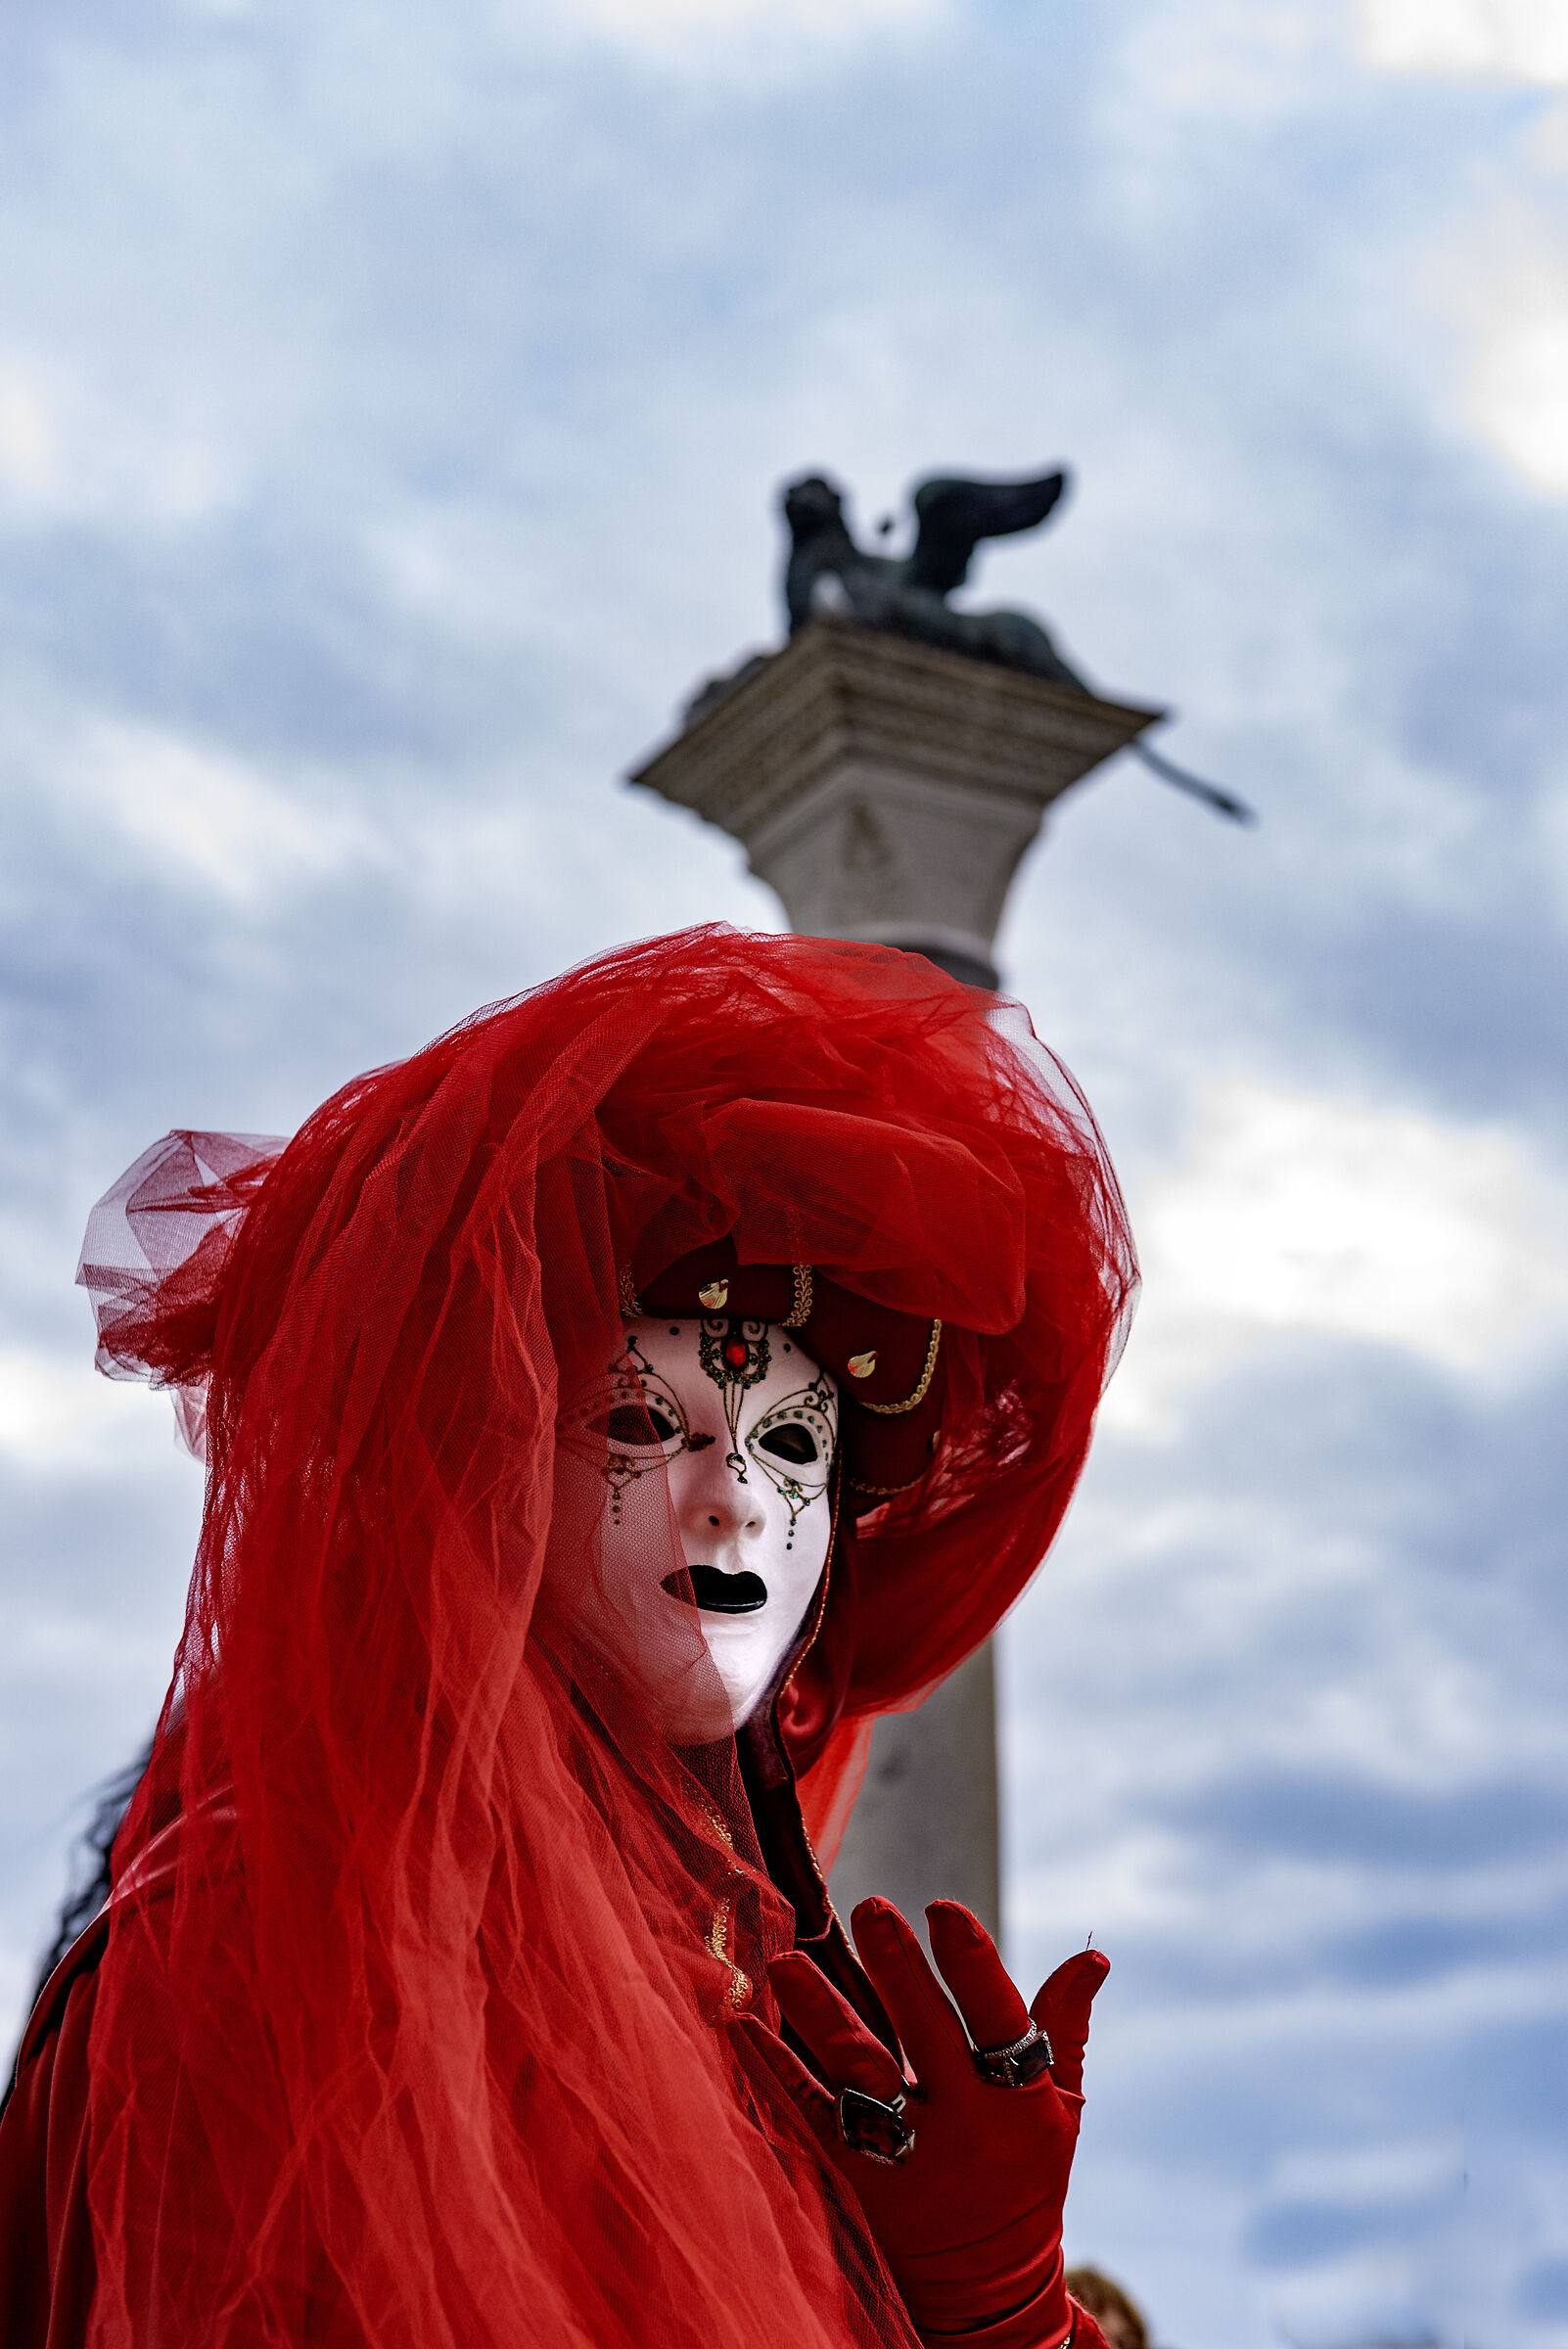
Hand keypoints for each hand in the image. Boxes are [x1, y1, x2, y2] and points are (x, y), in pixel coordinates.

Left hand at [762, 1898, 1106, 2346]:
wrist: (987, 2289)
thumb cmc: (1025, 2175)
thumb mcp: (1058, 2107)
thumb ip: (1065, 2027)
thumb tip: (1091, 1957)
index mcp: (1020, 2102)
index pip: (1000, 2021)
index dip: (972, 1962)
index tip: (940, 1905)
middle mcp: (964, 2127)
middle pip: (925, 2036)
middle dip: (898, 1969)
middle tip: (870, 1907)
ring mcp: (908, 2158)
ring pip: (861, 2076)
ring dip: (822, 2014)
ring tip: (786, 1962)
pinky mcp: (859, 2181)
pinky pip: (811, 2118)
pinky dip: (776, 2070)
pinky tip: (743, 2026)